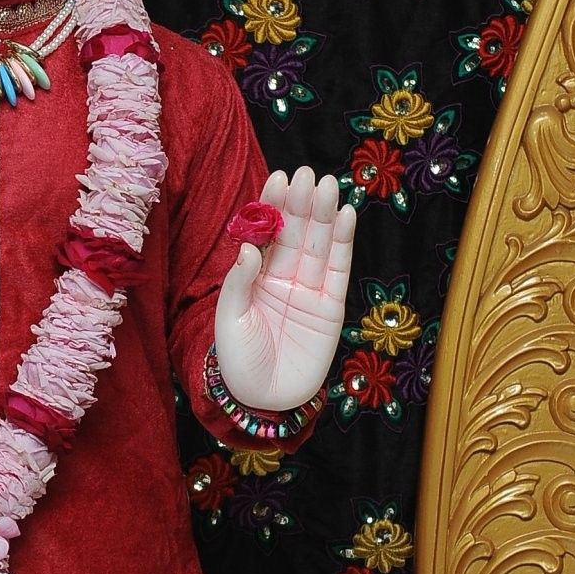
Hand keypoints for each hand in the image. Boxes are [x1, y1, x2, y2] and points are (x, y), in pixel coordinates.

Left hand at [213, 166, 354, 411]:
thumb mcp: (228, 320)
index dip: (273, 206)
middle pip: (295, 233)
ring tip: (328, 185)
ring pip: (318, 245)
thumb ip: (238, 282)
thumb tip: (249, 246)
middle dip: (302, 203)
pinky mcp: (331, 307)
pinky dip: (343, 243)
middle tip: (307, 174)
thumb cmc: (238, 361)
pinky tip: (345, 215)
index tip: (279, 178)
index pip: (266, 233)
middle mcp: (283, 278)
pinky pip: (339, 270)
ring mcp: (309, 290)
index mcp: (255, 277)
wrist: (263, 399)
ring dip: (324, 215)